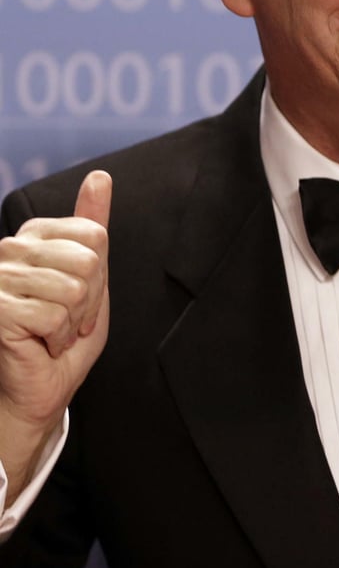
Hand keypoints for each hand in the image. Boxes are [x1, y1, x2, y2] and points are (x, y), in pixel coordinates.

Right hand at [0, 170, 111, 498]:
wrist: (38, 391)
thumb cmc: (62, 339)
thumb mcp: (90, 279)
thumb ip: (93, 228)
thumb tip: (99, 176)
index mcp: (35, 235)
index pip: (95, 236)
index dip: (100, 276)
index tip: (81, 300)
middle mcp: (12, 248)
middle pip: (88, 261)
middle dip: (90, 301)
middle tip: (67, 321)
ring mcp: (0, 277)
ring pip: (73, 289)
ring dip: (74, 323)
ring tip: (53, 333)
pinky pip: (55, 315)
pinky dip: (59, 338)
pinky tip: (41, 344)